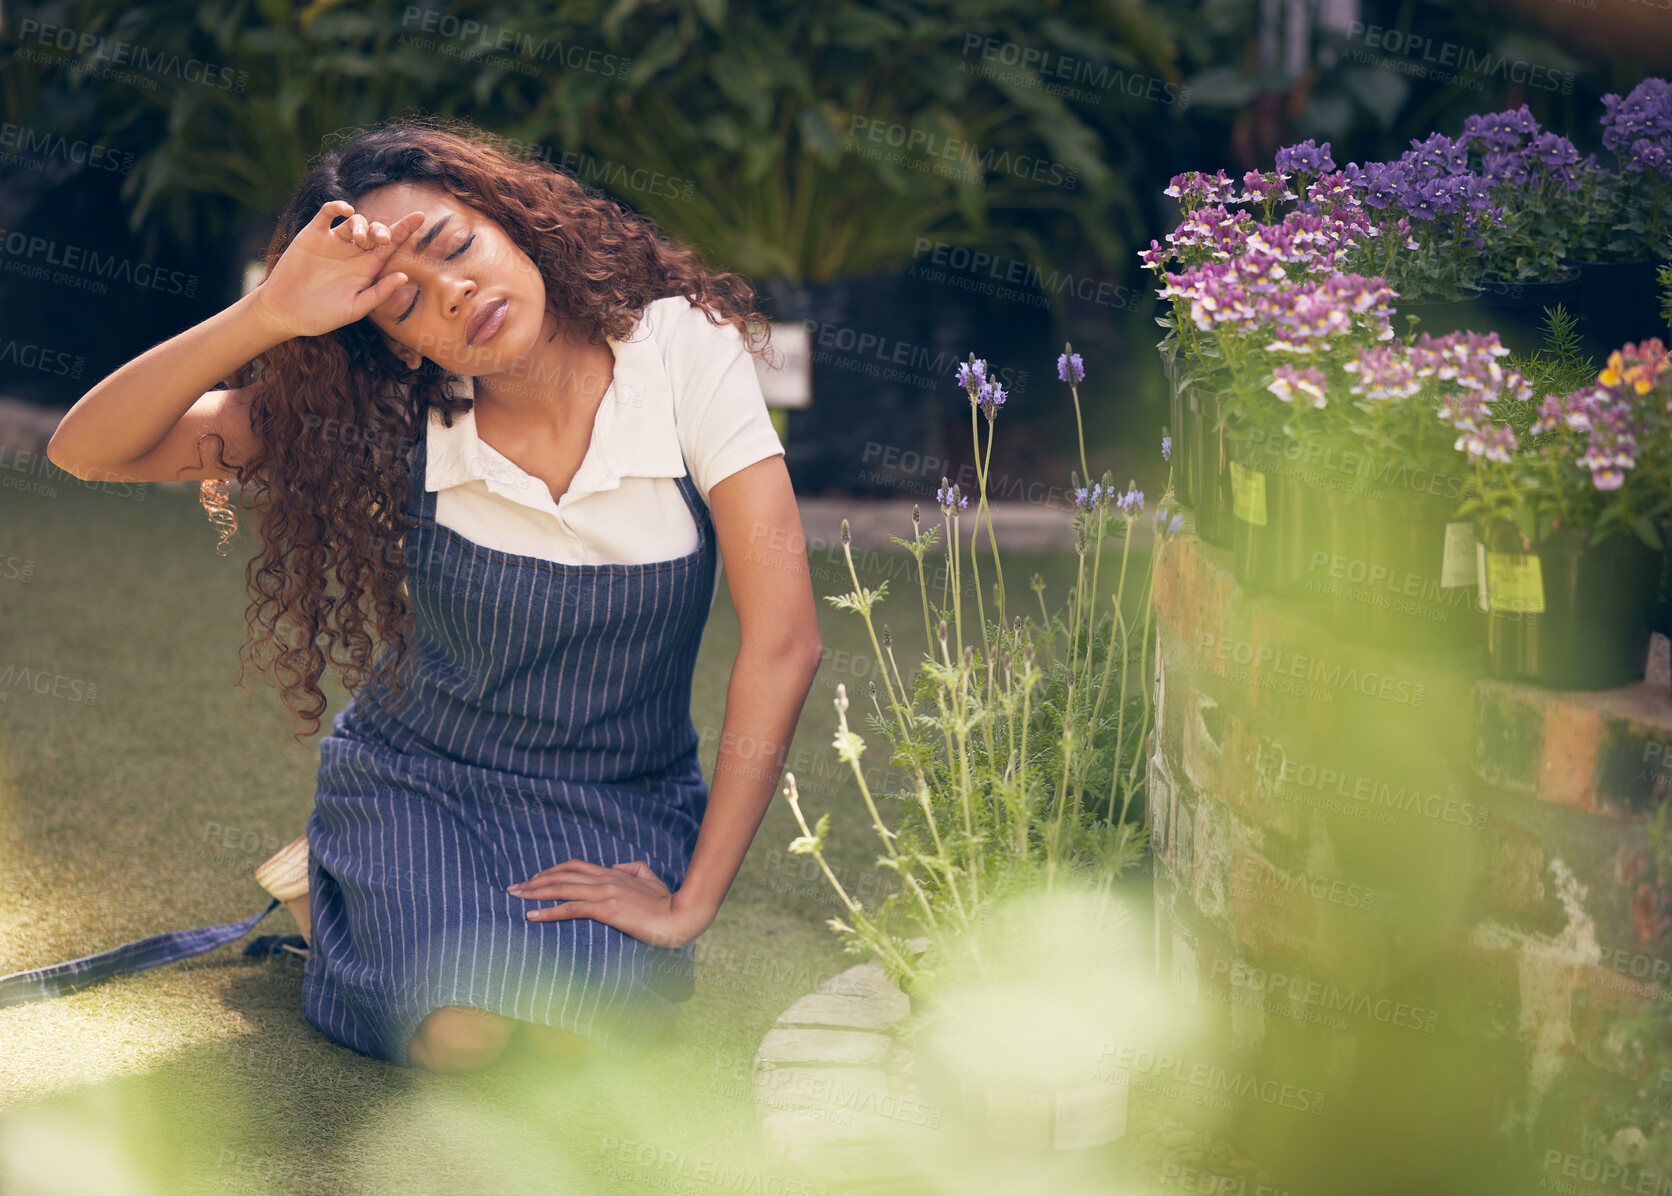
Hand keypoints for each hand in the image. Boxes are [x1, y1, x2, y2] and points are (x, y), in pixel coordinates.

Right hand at [251, 199, 425, 340]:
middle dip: (383, 230)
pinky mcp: (312, 235)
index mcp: (367, 269)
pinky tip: (346, 209)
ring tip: (360, 239)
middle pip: (375, 231)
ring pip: (354, 221)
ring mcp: (333, 242)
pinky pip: (326, 214)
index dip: (405, 230)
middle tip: (382, 240)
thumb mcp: (355, 308)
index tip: (421, 216)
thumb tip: (404, 276)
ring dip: (362, 224)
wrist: (286, 312)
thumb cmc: (322, 316)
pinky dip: (336, 207)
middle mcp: (353, 253)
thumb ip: (379, 292)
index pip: (390, 246)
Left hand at [506, 859, 713, 948]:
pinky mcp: (607, 909)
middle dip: (534, 881)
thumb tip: (617, 865)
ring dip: (535, 892)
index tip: (535, 879)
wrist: (680, 916)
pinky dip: (549, 911)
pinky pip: (571, 908)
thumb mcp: (650, 877)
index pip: (575, 867)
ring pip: (562, 888)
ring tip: (516, 897)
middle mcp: (605, 879)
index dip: (552, 871)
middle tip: (513, 888)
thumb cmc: (667, 901)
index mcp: (613, 873)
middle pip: (562, 874)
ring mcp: (605, 893)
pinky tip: (532, 916)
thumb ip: (633, 867)